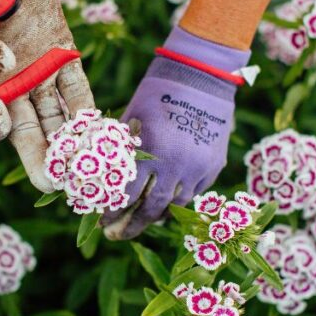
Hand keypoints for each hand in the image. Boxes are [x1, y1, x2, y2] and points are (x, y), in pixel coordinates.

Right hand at [0, 0, 93, 191]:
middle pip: (27, 137)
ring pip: (56, 122)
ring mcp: (39, 76)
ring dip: (71, 146)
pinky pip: (78, 93)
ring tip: (86, 167)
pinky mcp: (64, 58)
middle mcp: (9, 89)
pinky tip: (100, 134)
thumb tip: (3, 65)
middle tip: (56, 181)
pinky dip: (89, 115)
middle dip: (42, 162)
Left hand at [101, 27, 248, 239]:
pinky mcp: (214, 167)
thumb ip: (121, 151)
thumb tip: (102, 179)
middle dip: (132, 225)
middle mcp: (176, 166)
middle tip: (117, 236)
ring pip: (175, 206)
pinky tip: (165, 205)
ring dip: (156, 216)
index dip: (112, 211)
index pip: (127, 194)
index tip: (101, 222)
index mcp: (151, 152)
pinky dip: (178, 201)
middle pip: (152, 209)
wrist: (201, 78)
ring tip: (141, 222)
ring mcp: (198, 169)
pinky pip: (194, 193)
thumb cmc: (157, 94)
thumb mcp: (132, 119)